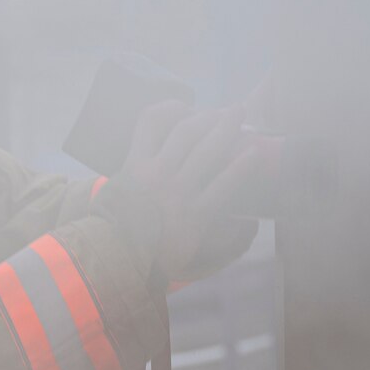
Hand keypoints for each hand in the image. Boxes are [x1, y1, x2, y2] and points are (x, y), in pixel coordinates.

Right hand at [116, 101, 259, 281]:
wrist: (121, 261)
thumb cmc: (117, 227)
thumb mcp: (116, 190)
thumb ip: (133, 171)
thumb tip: (150, 160)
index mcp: (135, 164)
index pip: (150, 120)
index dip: (171, 108)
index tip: (186, 108)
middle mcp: (156, 173)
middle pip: (186, 130)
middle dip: (210, 116)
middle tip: (228, 110)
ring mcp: (176, 193)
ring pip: (206, 151)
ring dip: (227, 129)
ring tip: (241, 117)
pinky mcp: (194, 215)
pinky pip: (222, 186)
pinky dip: (240, 168)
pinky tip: (253, 155)